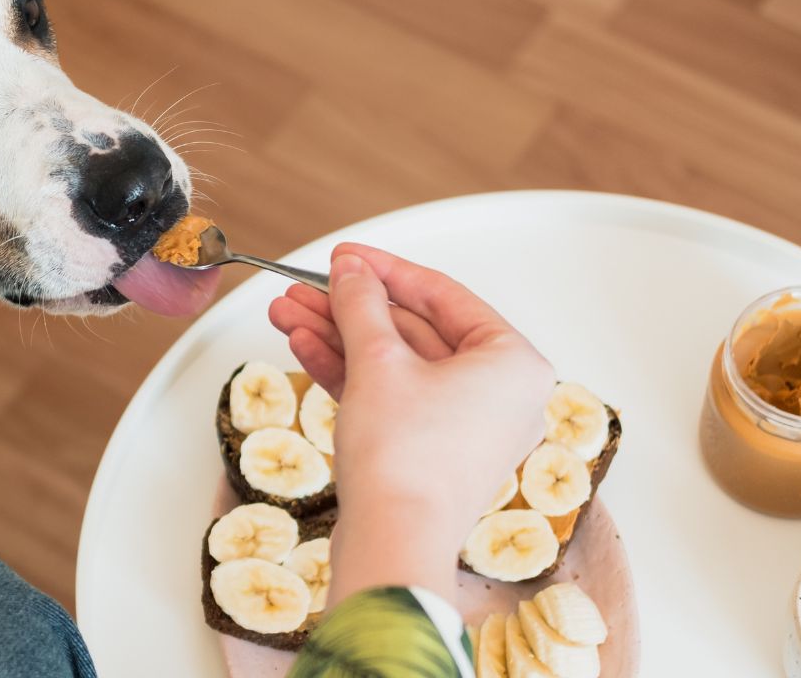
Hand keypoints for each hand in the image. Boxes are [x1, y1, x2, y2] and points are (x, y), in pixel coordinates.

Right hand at [267, 243, 552, 603]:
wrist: (392, 543)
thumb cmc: (406, 459)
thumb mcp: (377, 361)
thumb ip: (361, 305)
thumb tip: (351, 271)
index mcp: (513, 363)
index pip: (444, 296)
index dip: (385, 270)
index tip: (345, 256)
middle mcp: (500, 395)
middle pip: (414, 331)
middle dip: (349, 309)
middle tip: (305, 287)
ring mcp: (466, 427)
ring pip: (396, 365)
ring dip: (339, 338)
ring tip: (287, 314)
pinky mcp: (433, 453)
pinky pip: (393, 397)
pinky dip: (351, 374)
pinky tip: (304, 347)